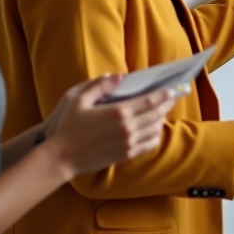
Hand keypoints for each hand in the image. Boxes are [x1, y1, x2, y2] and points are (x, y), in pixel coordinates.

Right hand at [43, 76, 173, 177]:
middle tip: (172, 99)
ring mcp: (129, 143)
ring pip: (156, 129)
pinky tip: (154, 131)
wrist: (62, 157)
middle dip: (167, 105)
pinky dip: (156, 136)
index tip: (170, 90)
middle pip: (156, 114)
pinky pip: (149, 145)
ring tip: (162, 113)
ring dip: (162, 119)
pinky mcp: (127, 155)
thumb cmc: (68, 127)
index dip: (163, 95)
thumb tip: (118, 76)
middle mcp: (128, 127)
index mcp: (118, 112)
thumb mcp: (78, 100)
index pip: (149, 100)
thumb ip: (99, 86)